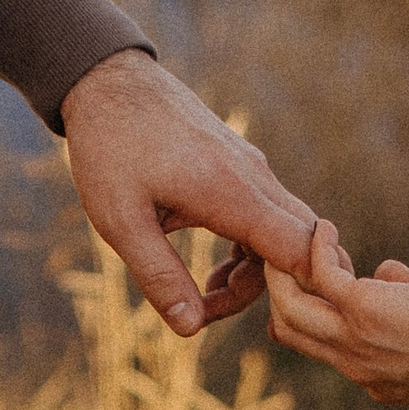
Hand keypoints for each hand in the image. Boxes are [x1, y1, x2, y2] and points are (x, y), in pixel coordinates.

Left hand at [61, 49, 315, 335]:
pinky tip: (214, 266)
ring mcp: (252, 167)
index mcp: (231, 192)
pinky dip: (253, 250)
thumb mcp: (121, 221)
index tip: (241, 312)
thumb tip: (190, 329)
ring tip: (203, 293)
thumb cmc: (109, 148)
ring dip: (256, 272)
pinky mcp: (242, 164)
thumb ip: (159, 276)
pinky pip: (270, 215)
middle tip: (209, 307)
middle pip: (300, 247)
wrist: (107, 81)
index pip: (301, 252)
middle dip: (269, 291)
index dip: (296, 293)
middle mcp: (254, 177)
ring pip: (287, 232)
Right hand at [265, 222, 408, 402]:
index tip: (305, 287)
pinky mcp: (359, 308)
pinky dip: (319, 247)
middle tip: (279, 261)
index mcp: (374, 379)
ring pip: (291, 308)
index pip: (321, 352)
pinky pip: (321, 274)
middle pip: (290, 332)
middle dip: (280, 294)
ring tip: (286, 242)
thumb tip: (385, 270)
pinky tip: (326, 228)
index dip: (304, 318)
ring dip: (283, 272)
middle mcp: (355, 367)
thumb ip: (404, 299)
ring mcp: (352, 340)